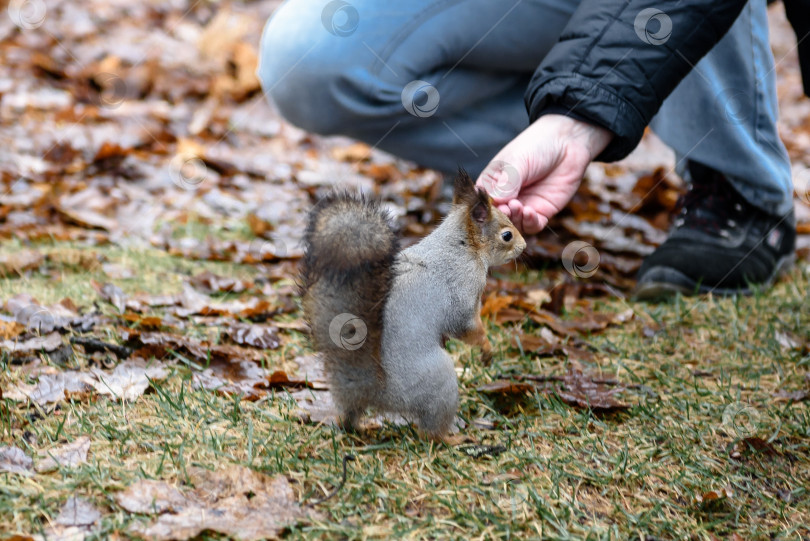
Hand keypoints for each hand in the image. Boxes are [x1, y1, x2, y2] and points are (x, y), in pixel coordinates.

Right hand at [476, 114, 612, 233]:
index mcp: (492, 184)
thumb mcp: (517, 161)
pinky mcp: (541, 212)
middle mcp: (505, 198)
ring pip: (513, 224)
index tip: (489, 208)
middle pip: (496, 217)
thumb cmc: (536, 145)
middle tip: (506, 209)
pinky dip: (529, 223)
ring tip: (518, 206)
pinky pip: (532, 226)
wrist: (567, 141)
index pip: (481, 202)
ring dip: (514, 220)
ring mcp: (523, 205)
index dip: (484, 208)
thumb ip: (507, 182)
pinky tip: (530, 212)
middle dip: (500, 217)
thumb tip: (497, 201)